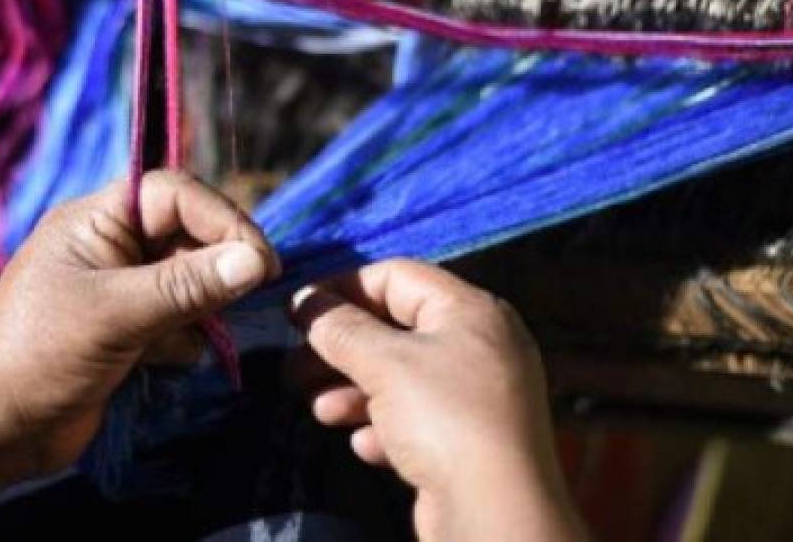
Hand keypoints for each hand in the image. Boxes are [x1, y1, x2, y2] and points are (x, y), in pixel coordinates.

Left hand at [0, 170, 279, 487]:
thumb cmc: (38, 354)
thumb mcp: (116, 313)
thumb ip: (187, 286)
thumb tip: (257, 262)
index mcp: (97, 220)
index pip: (175, 193)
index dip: (221, 218)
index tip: (260, 261)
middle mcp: (112, 246)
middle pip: (190, 236)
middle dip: (212, 272)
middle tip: (229, 304)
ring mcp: (122, 290)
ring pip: (193, 283)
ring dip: (196, 314)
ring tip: (166, 342)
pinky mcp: (131, 332)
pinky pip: (181, 322)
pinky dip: (180, 343)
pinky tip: (155, 365)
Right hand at [289, 259, 585, 541]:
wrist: (497, 516)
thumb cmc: (444, 420)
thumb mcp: (384, 363)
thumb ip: (339, 326)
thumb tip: (304, 299)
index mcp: (470, 310)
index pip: (397, 276)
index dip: (343, 287)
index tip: (298, 311)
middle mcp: (479, 346)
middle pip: (394, 329)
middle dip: (341, 348)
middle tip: (294, 367)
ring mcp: (476, 397)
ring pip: (400, 378)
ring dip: (353, 390)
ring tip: (318, 409)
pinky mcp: (468, 443)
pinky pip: (415, 420)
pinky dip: (383, 426)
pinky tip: (364, 445)